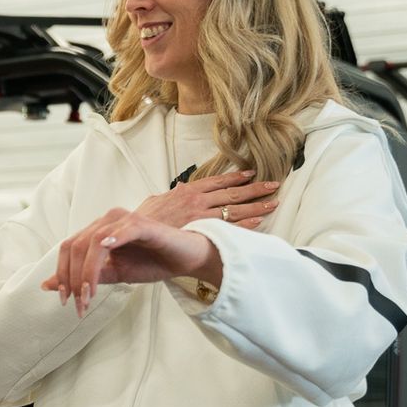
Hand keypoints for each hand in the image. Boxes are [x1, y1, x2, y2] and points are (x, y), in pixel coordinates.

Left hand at [42, 212, 221, 314]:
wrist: (186, 260)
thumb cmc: (152, 263)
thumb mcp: (115, 274)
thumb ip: (85, 277)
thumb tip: (47, 285)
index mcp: (97, 231)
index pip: (68, 249)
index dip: (62, 274)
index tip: (65, 301)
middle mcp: (107, 221)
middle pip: (75, 246)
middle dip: (72, 278)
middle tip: (79, 305)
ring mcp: (124, 220)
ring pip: (92, 242)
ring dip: (87, 272)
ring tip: (90, 295)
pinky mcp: (143, 224)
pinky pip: (122, 231)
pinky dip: (111, 241)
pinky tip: (106, 252)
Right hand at [137, 170, 279, 228]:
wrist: (132, 233)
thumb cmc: (143, 221)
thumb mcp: (155, 202)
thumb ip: (170, 195)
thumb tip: (178, 188)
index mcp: (188, 191)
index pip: (218, 182)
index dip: (236, 178)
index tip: (251, 173)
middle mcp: (198, 201)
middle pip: (232, 193)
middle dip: (255, 189)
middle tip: (274, 185)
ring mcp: (201, 216)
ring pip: (235, 209)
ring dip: (256, 205)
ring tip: (273, 202)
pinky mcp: (201, 232)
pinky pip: (228, 227)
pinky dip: (245, 224)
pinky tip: (259, 221)